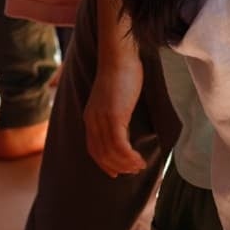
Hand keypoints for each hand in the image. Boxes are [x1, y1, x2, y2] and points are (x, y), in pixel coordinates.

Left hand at [84, 40, 147, 176]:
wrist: (120, 56)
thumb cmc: (121, 72)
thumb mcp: (113, 97)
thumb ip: (114, 111)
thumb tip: (123, 122)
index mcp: (90, 117)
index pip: (93, 149)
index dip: (104, 164)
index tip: (116, 173)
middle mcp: (93, 121)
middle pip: (101, 155)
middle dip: (117, 167)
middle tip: (134, 170)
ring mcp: (102, 119)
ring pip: (111, 153)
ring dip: (126, 164)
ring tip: (139, 166)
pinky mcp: (114, 116)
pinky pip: (120, 145)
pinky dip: (129, 156)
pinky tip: (139, 158)